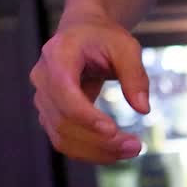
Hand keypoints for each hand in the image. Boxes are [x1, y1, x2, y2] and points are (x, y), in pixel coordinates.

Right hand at [30, 20, 150, 163]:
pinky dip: (90, 152)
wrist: (83, 33)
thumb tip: (143, 108)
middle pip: (63, 120)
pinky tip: (115, 152)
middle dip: (99, 140)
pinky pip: (65, 141)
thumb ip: (135, 75)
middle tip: (135, 146)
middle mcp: (43, 78)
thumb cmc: (103, 37)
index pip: (63, 91)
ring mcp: (43, 99)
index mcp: (57, 55)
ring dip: (97, 151)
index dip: (85, 115)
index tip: (113, 130)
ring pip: (62, 137)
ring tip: (131, 150)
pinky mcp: (50, 115)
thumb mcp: (126, 47)